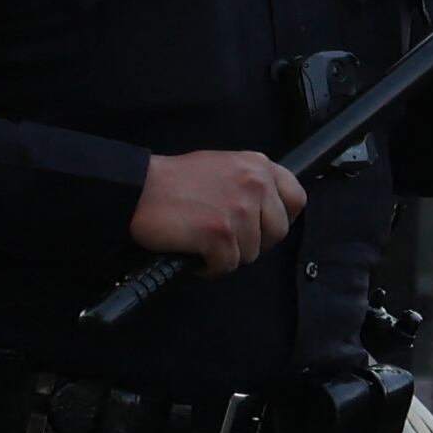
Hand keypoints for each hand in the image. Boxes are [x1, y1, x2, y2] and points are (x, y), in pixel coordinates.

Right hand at [131, 148, 305, 273]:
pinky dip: (208, 267)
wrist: (135, 189)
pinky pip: (226, 265)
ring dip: (226, 255)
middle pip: (276, 232)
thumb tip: (263, 210)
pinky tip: (192, 255)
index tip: (263, 226)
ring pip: (250, 253)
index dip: (281, 218)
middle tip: (225, 240)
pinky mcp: (221, 234)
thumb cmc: (170, 181)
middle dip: (252, 242)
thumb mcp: (221, 166)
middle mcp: (254, 185)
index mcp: (257, 165)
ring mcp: (239, 211)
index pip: (296, 198)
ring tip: (201, 244)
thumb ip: (248, 182)